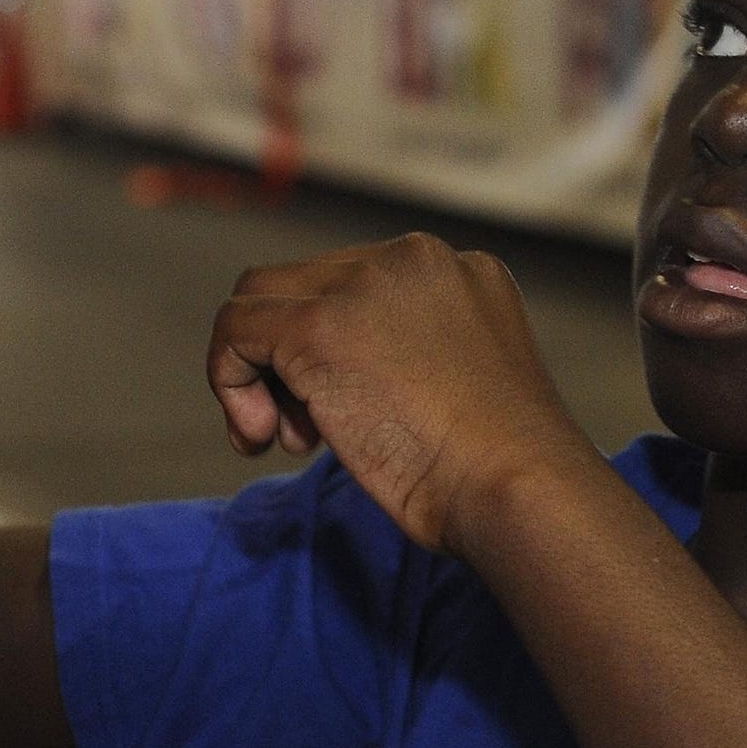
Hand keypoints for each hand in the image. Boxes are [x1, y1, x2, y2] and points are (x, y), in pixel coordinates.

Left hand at [208, 234, 587, 553]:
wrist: (518, 488)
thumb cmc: (498, 469)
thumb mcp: (461, 384)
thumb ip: (406, 355)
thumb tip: (337, 374)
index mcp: (455, 270)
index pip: (353, 288)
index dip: (333, 353)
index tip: (343, 417)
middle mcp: (409, 259)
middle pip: (304, 287)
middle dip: (290, 362)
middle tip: (305, 435)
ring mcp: (361, 287)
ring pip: (260, 299)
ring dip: (255, 372)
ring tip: (286, 439)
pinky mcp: (317, 326)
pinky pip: (235, 330)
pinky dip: (229, 381)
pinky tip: (258, 436)